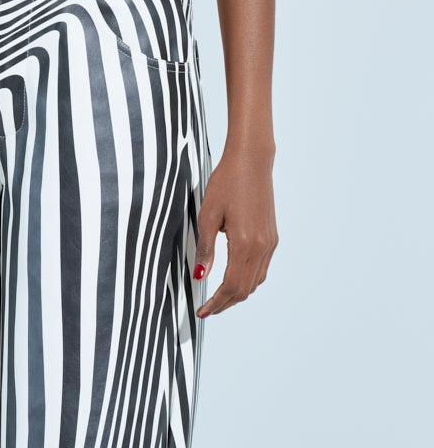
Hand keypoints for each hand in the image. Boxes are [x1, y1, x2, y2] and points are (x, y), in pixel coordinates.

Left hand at [193, 143, 277, 317]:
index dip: (216, 302)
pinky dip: (248, 279)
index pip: (231, 286)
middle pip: (245, 289)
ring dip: (237, 293)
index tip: (202, 310)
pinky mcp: (272, 236)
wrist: (251, 161)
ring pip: (255, 281)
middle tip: (207, 308)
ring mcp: (270, 242)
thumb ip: (205, 248)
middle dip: (226, 303)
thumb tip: (200, 276)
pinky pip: (262, 268)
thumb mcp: (208, 214)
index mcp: (245, 242)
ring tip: (218, 296)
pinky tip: (234, 276)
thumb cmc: (227, 182)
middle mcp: (262, 247)